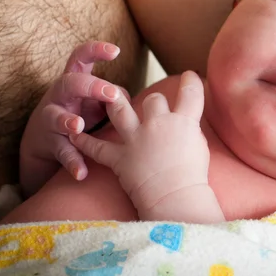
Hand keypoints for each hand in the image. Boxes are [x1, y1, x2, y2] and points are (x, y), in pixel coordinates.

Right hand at [20, 41, 129, 195]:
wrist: (43, 140)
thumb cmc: (79, 111)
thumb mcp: (94, 100)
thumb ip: (112, 95)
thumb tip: (128, 99)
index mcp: (73, 80)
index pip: (80, 58)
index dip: (95, 51)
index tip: (116, 51)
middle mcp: (59, 96)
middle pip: (69, 83)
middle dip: (90, 86)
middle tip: (111, 94)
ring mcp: (51, 119)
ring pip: (56, 116)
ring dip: (67, 120)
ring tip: (78, 126)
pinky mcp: (50, 143)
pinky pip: (61, 152)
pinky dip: (72, 162)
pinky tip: (82, 172)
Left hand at [70, 71, 209, 214]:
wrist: (175, 198)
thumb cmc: (194, 177)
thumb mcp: (200, 147)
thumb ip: (191, 130)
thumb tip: (186, 124)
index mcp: (183, 121)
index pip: (191, 92)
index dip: (191, 81)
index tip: (190, 76)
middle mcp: (158, 124)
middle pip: (153, 99)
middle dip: (154, 101)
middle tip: (155, 107)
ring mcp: (136, 139)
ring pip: (120, 110)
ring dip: (114, 102)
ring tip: (108, 97)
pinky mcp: (119, 157)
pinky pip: (97, 147)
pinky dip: (84, 142)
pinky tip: (75, 136)